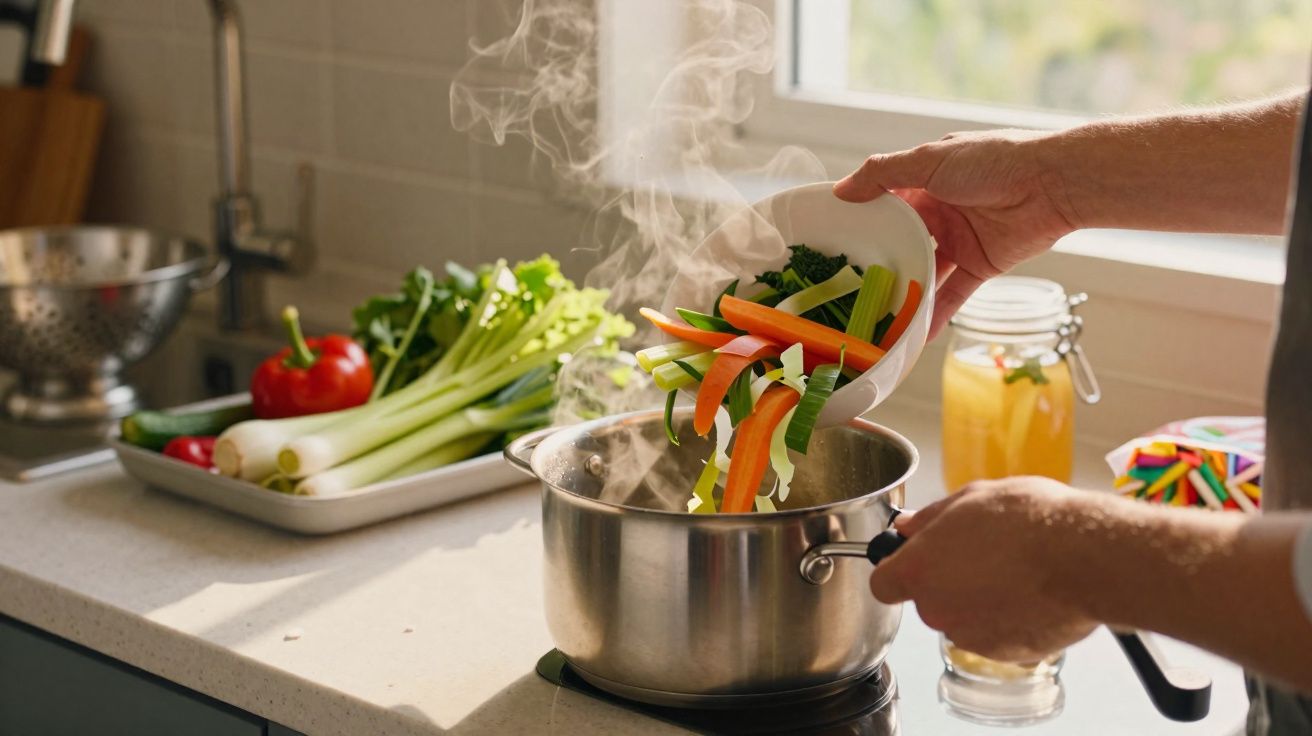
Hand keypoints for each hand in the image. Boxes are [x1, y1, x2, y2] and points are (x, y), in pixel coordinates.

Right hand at [833, 130, 1078, 338]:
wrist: (1053, 183)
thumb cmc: (992, 161)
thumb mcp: (930, 161)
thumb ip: (884, 175)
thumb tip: (841, 190)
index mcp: (925, 182)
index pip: (884, 203)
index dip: (861, 220)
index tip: (832, 243)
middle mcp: (939, 212)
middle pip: (901, 242)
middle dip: (878, 264)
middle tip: (846, 289)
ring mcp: (959, 240)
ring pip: (925, 272)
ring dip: (905, 293)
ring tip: (875, 318)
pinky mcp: (981, 265)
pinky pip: (953, 294)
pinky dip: (936, 314)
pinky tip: (915, 335)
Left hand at [870, 477, 1099, 661]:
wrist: (1086, 558)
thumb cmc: (1031, 522)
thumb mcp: (971, 498)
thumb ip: (931, 518)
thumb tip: (910, 527)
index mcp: (919, 571)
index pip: (882, 584)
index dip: (896, 571)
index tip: (911, 559)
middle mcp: (939, 611)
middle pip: (928, 601)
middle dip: (947, 581)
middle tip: (980, 554)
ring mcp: (972, 637)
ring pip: (963, 619)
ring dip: (978, 601)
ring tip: (1012, 572)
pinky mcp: (1007, 653)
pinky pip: (997, 635)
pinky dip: (1008, 620)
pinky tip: (1031, 593)